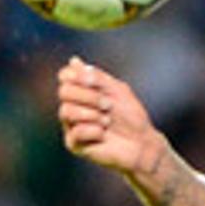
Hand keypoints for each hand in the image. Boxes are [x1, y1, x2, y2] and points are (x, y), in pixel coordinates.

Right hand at [56, 57, 160, 177]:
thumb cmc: (131, 116)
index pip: (65, 76)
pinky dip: (94, 130)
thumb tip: (73, 60)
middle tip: (108, 105)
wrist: (141, 143)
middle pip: (64, 92)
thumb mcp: (116, 90)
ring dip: (91, 114)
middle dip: (88, 96)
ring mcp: (71, 125)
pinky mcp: (74, 144)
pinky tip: (103, 134)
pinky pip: (76, 131)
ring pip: (66, 111)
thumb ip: (96, 76)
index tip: (93, 81)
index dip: (76, 76)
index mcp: (82, 91)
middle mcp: (73, 106)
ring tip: (108, 120)